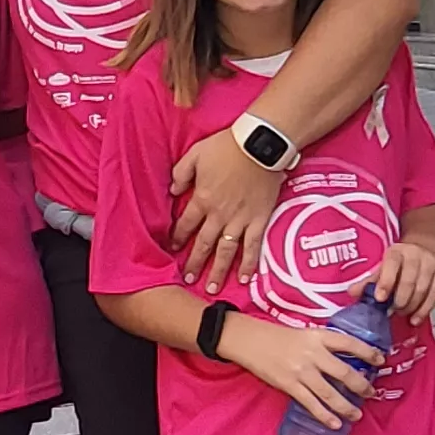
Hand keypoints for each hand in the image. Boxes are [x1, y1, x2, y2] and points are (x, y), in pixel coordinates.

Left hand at [170, 129, 281, 285]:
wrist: (260, 145)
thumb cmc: (227, 146)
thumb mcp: (195, 154)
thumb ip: (181, 174)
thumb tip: (173, 191)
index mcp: (202, 199)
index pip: (185, 224)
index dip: (178, 238)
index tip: (173, 248)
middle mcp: (219, 215)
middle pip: (203, 244)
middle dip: (194, 263)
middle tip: (188, 278)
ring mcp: (240, 220)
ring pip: (226, 251)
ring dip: (218, 271)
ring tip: (212, 288)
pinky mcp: (259, 220)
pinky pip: (253, 246)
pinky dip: (249, 263)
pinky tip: (244, 278)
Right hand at [221, 312, 380, 431]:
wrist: (249, 341)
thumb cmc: (278, 337)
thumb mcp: (305, 334)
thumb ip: (324, 345)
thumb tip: (346, 359)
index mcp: (319, 336)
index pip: (350, 343)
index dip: (368, 352)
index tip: (381, 360)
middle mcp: (313, 353)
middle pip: (345, 372)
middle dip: (362, 386)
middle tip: (371, 394)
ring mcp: (302, 371)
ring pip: (331, 393)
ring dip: (347, 406)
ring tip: (356, 415)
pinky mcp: (289, 385)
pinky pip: (312, 404)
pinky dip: (325, 416)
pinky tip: (335, 423)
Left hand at [367, 247, 434, 321]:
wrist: (427, 246)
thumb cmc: (401, 261)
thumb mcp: (383, 266)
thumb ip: (368, 281)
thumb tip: (352, 292)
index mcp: (397, 252)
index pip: (392, 265)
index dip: (386, 283)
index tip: (379, 299)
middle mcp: (415, 255)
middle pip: (409, 281)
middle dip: (399, 300)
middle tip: (391, 311)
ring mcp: (431, 264)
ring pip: (422, 290)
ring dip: (411, 307)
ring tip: (402, 314)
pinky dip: (424, 310)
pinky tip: (415, 319)